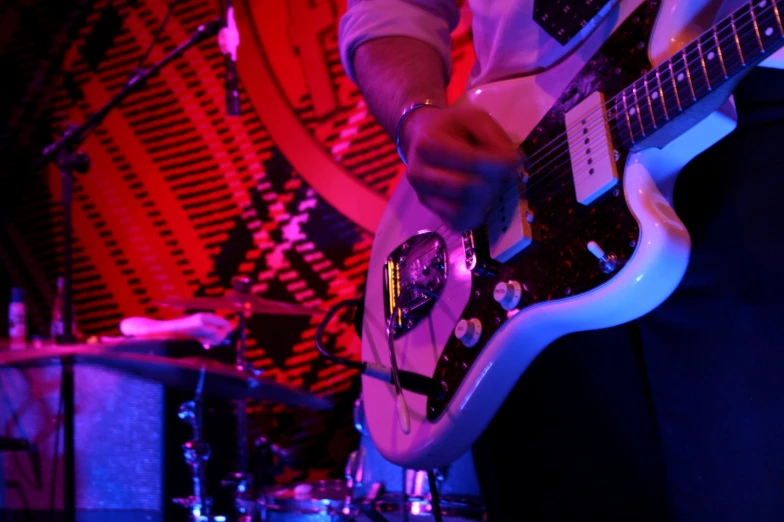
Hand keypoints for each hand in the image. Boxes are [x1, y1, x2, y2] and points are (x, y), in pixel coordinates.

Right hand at [400, 104, 522, 229]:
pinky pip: (457, 222)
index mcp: (428, 144)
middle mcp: (419, 172)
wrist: (422, 135)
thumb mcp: (475, 118)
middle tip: (501, 173)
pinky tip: (481, 200)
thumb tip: (513, 162)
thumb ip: (495, 138)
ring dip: (486, 200)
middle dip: (493, 182)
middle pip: (466, 188)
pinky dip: (476, 214)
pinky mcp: (430, 210)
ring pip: (461, 210)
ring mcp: (422, 194)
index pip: (470, 161)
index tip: (513, 161)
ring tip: (490, 184)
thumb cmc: (452, 126)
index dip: (498, 164)